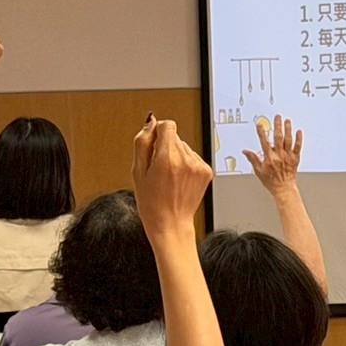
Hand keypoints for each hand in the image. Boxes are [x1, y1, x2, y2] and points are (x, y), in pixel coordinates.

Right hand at [131, 117, 210, 238]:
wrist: (171, 223)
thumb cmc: (151, 202)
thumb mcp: (138, 172)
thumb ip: (142, 143)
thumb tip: (150, 122)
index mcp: (167, 159)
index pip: (168, 125)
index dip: (158, 133)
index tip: (154, 146)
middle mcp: (186, 160)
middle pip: (175, 137)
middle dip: (165, 147)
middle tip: (158, 169)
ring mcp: (199, 166)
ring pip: (185, 147)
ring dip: (177, 157)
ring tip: (169, 177)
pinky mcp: (207, 171)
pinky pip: (194, 157)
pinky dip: (187, 165)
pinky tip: (179, 180)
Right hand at [243, 116, 303, 193]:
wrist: (284, 189)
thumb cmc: (271, 181)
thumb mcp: (258, 171)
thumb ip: (253, 159)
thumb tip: (245, 151)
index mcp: (269, 158)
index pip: (264, 142)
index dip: (261, 132)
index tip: (260, 124)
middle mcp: (279, 155)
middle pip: (278, 137)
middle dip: (277, 126)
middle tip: (277, 116)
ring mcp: (288, 156)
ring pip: (288, 140)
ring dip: (288, 129)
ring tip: (287, 120)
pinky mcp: (295, 159)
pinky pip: (298, 147)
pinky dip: (299, 139)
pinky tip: (299, 131)